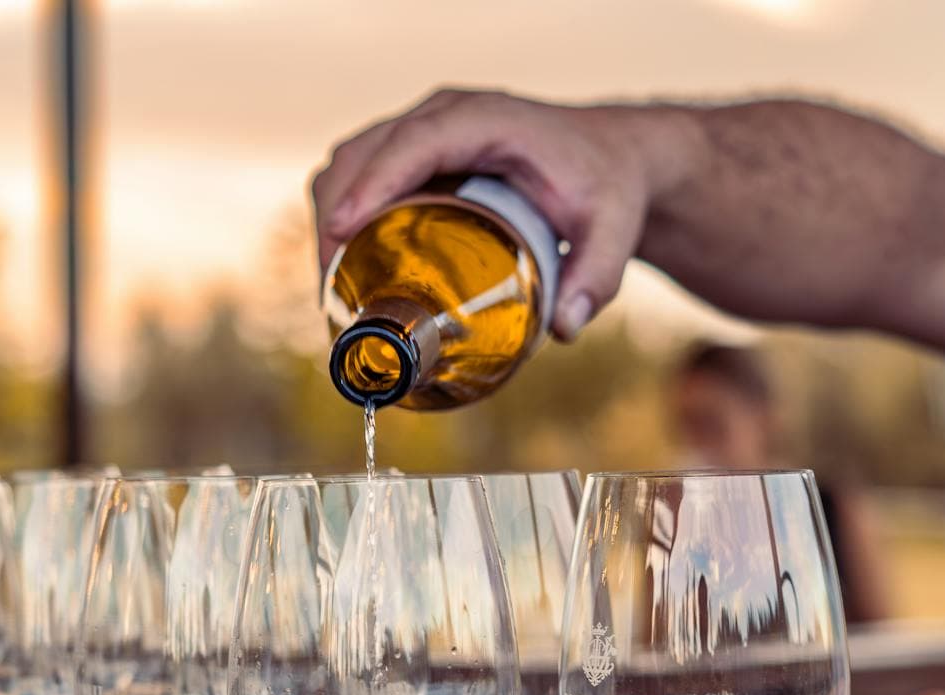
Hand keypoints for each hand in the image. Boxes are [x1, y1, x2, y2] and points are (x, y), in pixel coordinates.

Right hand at [311, 90, 680, 340]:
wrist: (607, 158)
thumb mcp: (613, 229)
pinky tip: (350, 268)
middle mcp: (444, 117)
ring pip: (349, 164)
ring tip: (336, 288)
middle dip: (335, 217)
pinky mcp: (414, 154)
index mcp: (484, 119)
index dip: (371, 185)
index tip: (342, 233)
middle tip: (335, 291)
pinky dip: (343, 215)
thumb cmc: (605, 185)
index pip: (413, 144)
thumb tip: (564, 328)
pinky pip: (361, 176)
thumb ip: (597, 276)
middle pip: (362, 154)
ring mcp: (423, 132)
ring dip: (331, 219)